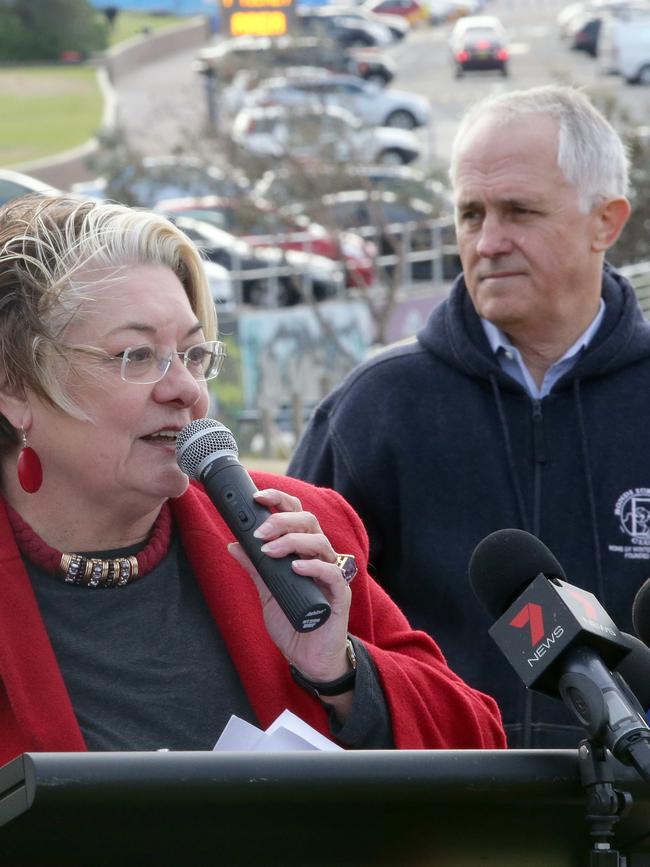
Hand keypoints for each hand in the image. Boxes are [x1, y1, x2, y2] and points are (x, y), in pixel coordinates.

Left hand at [227, 488, 352, 683]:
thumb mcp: (266, 592)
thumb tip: (233, 544)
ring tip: (269, 551)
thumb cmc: (292, 622)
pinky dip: (313, 566)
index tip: (257, 498)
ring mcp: (331, 574)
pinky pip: (332, 573)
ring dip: (292, 541)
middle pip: (309, 521)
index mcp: (304, 551)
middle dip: (282, 520)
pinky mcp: (339, 595)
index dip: (280, 501)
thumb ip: (254, 567)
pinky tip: (296, 567)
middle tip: (259, 532)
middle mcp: (320, 557)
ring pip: (320, 542)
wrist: (308, 659)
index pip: (296, 515)